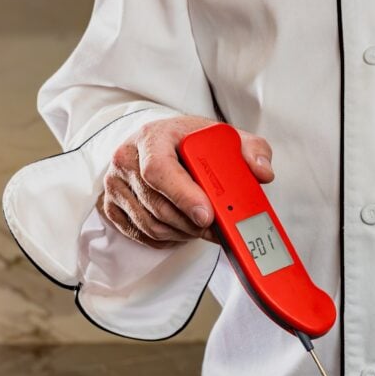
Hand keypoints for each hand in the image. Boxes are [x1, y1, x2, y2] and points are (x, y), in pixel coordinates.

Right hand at [99, 115, 273, 247]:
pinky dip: (168, 238)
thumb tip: (263, 172)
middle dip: (192, 223)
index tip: (207, 215)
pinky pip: (142, 236)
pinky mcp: (111, 206)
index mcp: (152, 137)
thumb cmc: (194, 143)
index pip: (159, 170)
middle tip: (216, 225)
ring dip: (183, 233)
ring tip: (201, 224)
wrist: (164, 144)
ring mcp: (115, 185)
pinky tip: (182, 227)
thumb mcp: (226, 138)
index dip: (183, 196)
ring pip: (152, 226)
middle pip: (158, 206)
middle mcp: (126, 159)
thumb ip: (252, 150)